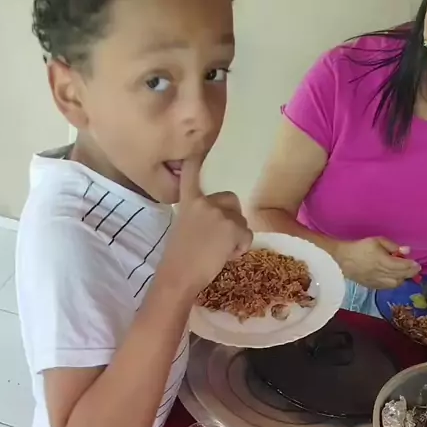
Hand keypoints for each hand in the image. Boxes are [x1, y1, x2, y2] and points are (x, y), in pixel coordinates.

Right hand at [157, 155, 252, 299]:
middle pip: (231, 200)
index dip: (195, 161)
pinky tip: (226, 256)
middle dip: (232, 217)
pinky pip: (247, 235)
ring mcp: (219, 214)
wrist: (179, 276)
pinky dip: (241, 247)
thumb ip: (198, 217)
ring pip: (241, 222)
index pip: (192, 174)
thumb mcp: (184, 229)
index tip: (194, 149)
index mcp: (188, 202)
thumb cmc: (179, 260)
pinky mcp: (232, 227)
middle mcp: (204, 202)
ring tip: (220, 252)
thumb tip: (217, 224)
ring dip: (236, 237)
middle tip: (221, 238)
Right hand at [336, 238, 420, 289]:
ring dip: (402, 279)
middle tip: (414, 269)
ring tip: (403, 274)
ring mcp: (375, 281)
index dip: (412, 266)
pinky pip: (385, 287)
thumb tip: (406, 251)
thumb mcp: (377, 240)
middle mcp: (380, 273)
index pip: (402, 266)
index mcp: (382, 261)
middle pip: (400, 276)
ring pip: (394, 284)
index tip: (417, 264)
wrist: (341, 257)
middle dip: (409, 273)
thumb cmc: (360, 247)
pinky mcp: (370, 285)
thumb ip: (392, 246)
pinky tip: (393, 278)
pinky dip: (392, 283)